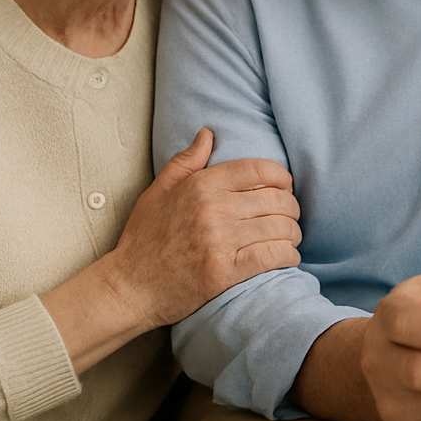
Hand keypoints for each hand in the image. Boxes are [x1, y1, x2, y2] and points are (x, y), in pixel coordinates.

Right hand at [109, 128, 301, 328]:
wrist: (129, 287)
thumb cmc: (144, 239)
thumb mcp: (158, 191)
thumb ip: (186, 161)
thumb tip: (208, 134)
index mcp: (201, 185)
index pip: (260, 170)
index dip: (282, 178)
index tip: (284, 188)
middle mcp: (213, 209)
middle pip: (277, 200)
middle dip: (291, 208)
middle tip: (289, 217)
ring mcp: (219, 241)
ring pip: (280, 228)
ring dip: (292, 234)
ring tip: (288, 238)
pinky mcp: (224, 272)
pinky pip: (272, 256)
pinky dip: (287, 256)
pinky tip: (285, 257)